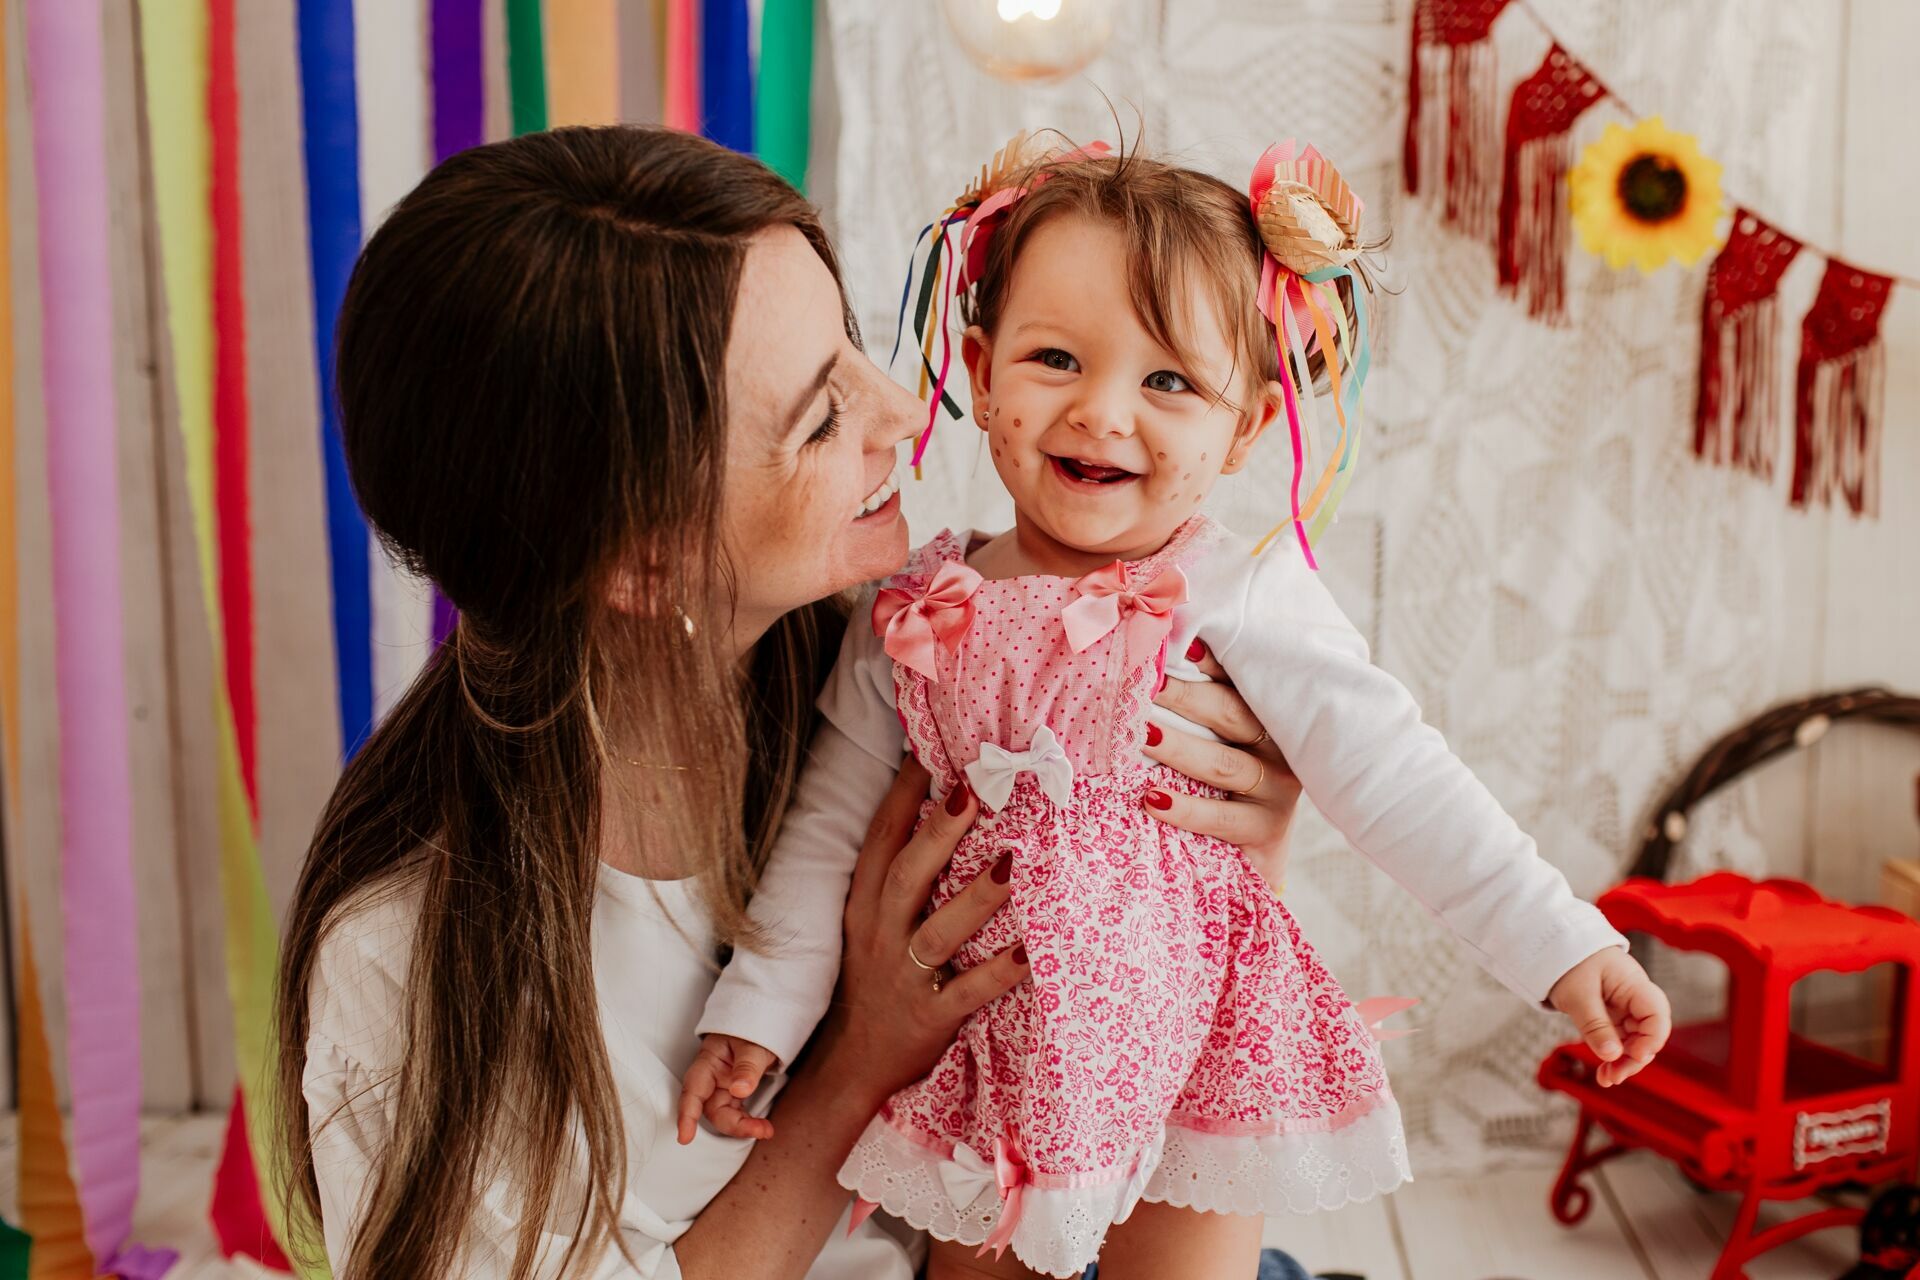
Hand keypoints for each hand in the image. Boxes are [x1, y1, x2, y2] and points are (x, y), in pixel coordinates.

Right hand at [677, 1034, 779, 1143]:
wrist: (762, 1019)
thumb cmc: (751, 1026)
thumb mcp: (753, 1044)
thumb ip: (747, 1067)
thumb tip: (740, 1090)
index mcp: (709, 1062)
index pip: (693, 1091)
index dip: (687, 1116)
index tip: (685, 1137)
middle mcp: (713, 1077)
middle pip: (712, 1109)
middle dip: (734, 1125)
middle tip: (761, 1130)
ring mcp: (723, 1086)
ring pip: (725, 1114)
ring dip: (743, 1126)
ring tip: (766, 1129)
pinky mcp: (734, 1093)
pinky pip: (736, 1112)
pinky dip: (747, 1121)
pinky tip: (761, 1125)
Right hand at [805, 757, 1028, 1108]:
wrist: (854, 1060)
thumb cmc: (876, 972)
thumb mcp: (871, 914)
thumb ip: (901, 865)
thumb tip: (945, 798)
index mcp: (866, 900)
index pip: (882, 836)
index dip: (904, 791)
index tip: (931, 746)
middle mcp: (881, 931)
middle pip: (906, 875)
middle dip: (938, 832)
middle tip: (974, 790)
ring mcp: (904, 975)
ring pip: (938, 932)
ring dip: (975, 899)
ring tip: (1012, 864)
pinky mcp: (931, 1016)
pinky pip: (969, 992)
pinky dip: (999, 973)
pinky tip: (1030, 951)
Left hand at [1145, 639, 1301, 889]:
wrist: (1250, 860)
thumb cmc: (1221, 790)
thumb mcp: (1214, 744)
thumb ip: (1193, 709)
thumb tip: (1148, 665)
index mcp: (1267, 716)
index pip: (1238, 679)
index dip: (1210, 659)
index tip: (1176, 642)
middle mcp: (1279, 747)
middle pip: (1230, 713)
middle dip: (1183, 696)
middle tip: (1143, 684)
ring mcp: (1276, 788)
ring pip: (1223, 763)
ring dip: (1179, 748)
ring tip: (1142, 736)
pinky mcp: (1265, 829)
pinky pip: (1221, 817)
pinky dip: (1185, 808)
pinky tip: (1152, 799)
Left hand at [1547, 948, 1671, 1086]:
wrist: (1554, 947)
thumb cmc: (1568, 960)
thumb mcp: (1577, 995)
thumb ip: (1595, 1025)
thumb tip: (1611, 1056)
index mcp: (1633, 984)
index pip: (1657, 1014)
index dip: (1652, 1039)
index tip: (1635, 1055)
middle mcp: (1634, 997)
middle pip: (1648, 1032)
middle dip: (1635, 1058)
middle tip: (1614, 1076)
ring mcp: (1624, 1007)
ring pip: (1634, 1040)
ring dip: (1623, 1061)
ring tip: (1606, 1079)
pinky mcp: (1612, 1015)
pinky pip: (1619, 1038)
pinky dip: (1613, 1054)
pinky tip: (1605, 1070)